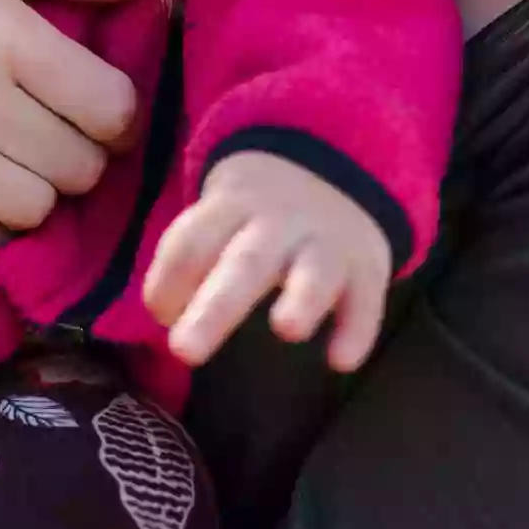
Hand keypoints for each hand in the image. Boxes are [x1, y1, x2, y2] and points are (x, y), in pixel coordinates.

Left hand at [143, 151, 392, 371]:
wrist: (336, 168)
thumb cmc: (257, 214)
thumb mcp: (221, 214)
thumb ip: (191, 257)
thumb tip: (166, 316)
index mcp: (230, 207)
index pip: (191, 242)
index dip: (169, 281)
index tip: (163, 317)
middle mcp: (278, 223)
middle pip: (245, 263)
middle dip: (214, 308)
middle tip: (184, 351)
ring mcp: (326, 243)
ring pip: (315, 271)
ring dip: (302, 298)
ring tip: (287, 329)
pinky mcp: (366, 268)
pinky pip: (365, 299)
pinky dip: (357, 328)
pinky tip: (342, 360)